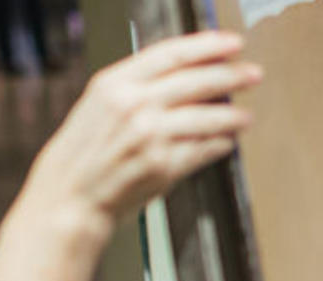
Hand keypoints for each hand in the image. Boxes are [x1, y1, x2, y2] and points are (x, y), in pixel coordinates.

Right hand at [19, 31, 260, 240]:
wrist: (69, 195)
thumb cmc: (86, 150)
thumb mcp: (101, 102)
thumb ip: (139, 84)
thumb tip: (191, 70)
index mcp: (115, 83)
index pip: (171, 54)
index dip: (208, 46)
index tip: (232, 43)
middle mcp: (132, 105)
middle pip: (196, 82)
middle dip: (232, 76)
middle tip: (254, 74)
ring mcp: (149, 136)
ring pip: (207, 118)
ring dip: (232, 116)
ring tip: (245, 117)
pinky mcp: (162, 166)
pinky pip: (203, 149)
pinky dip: (219, 144)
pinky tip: (226, 141)